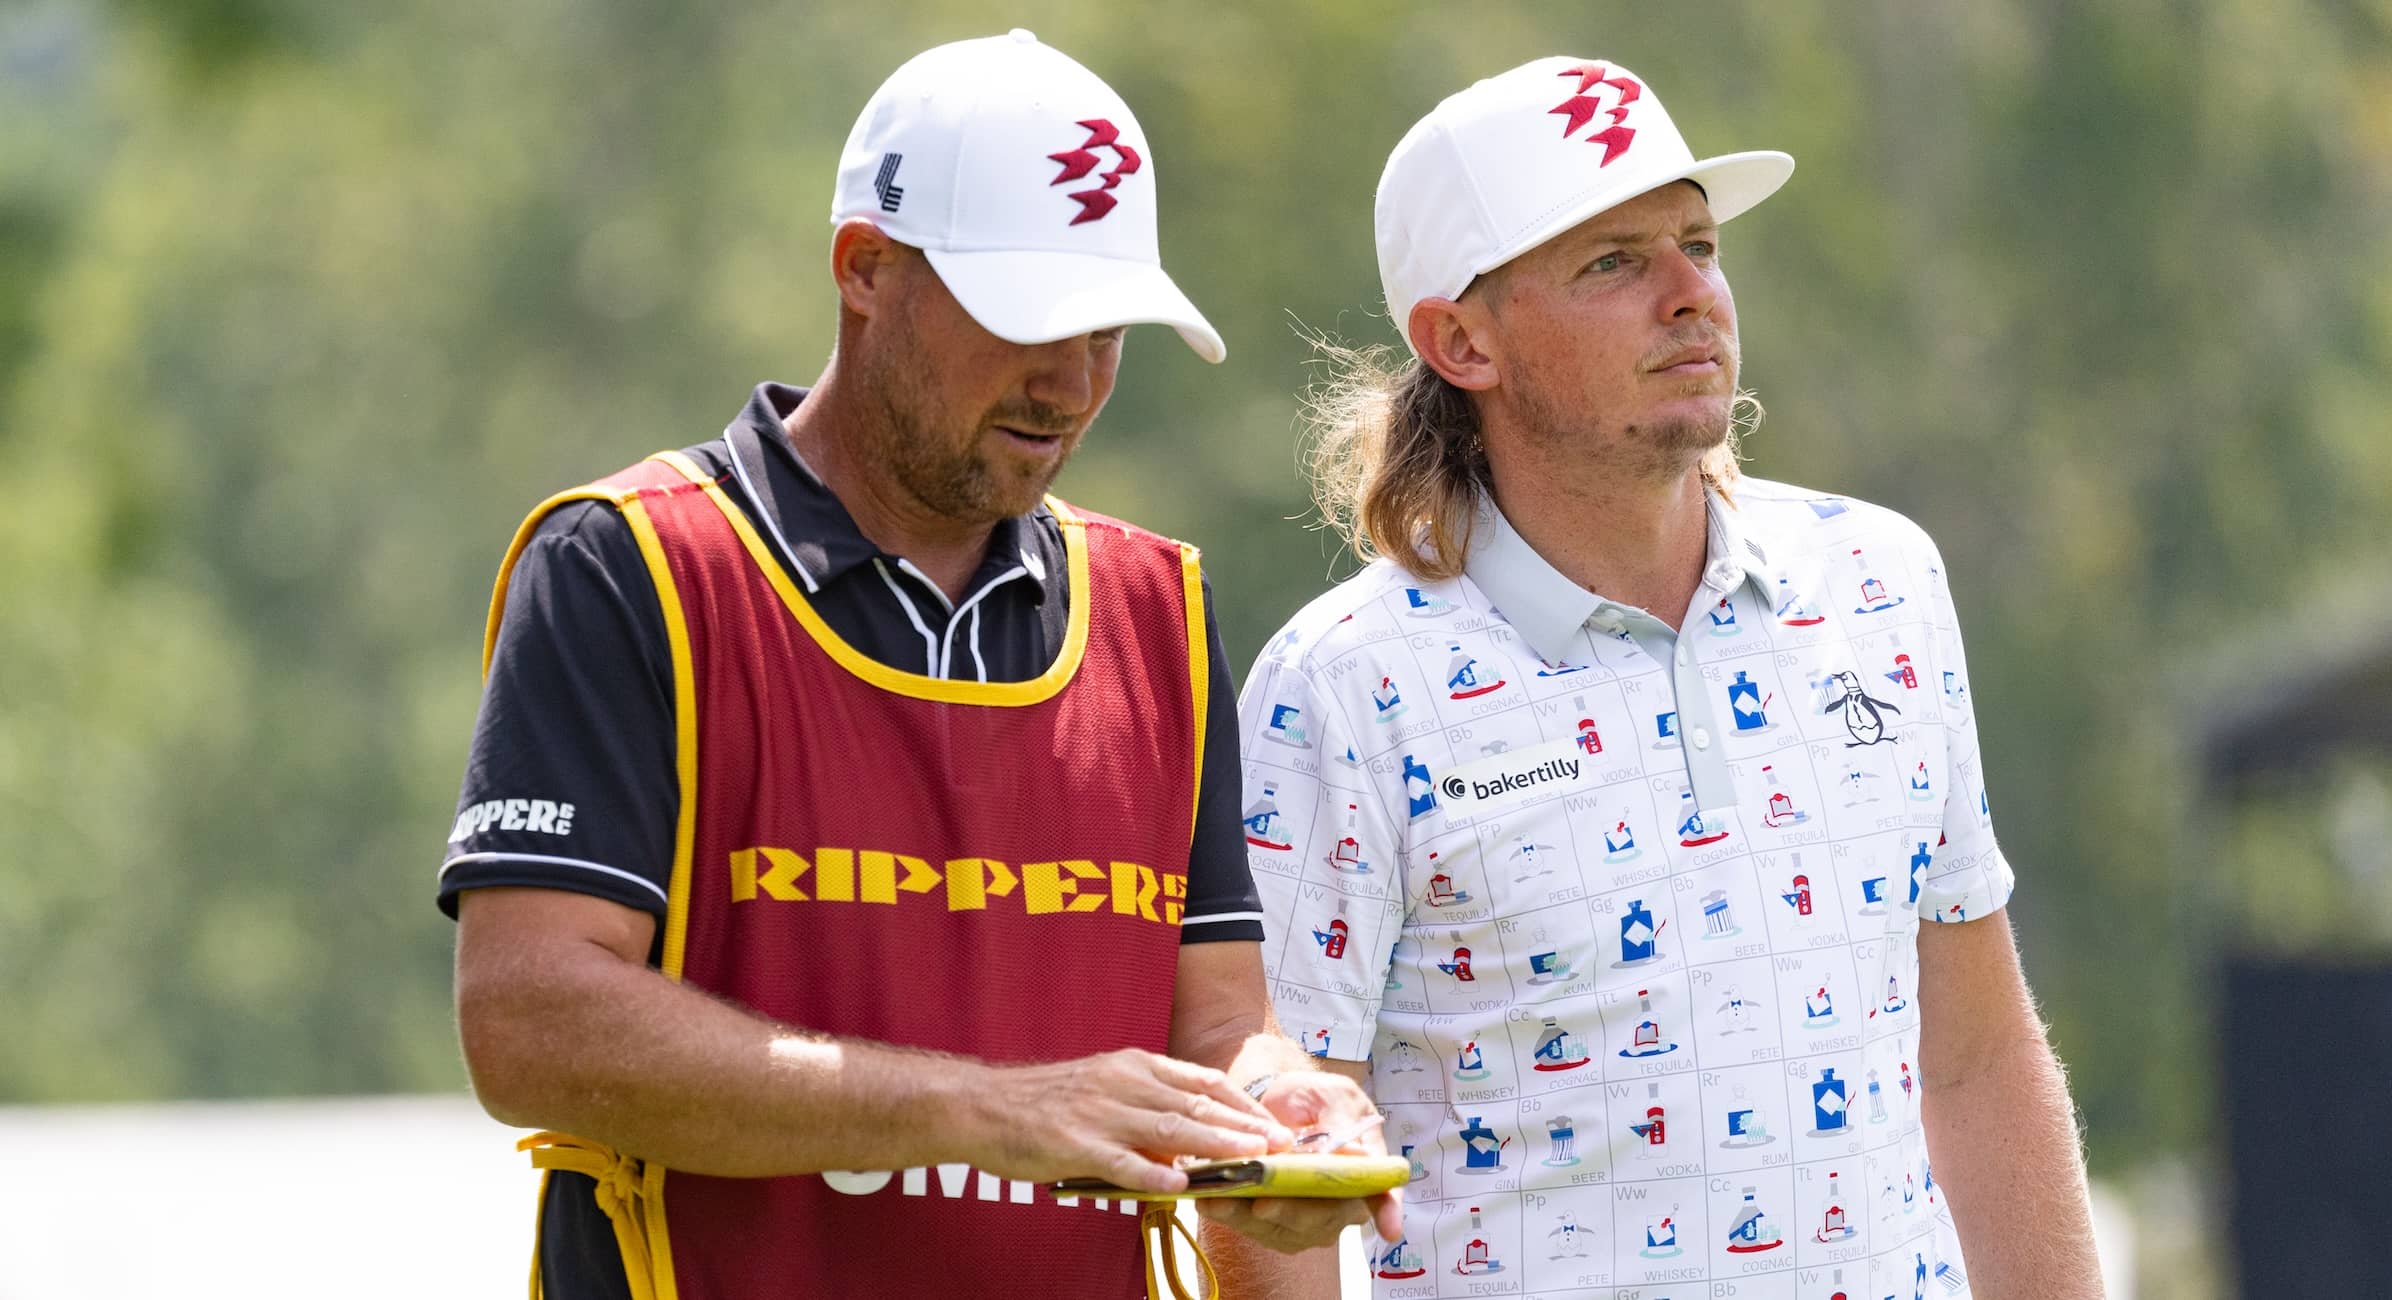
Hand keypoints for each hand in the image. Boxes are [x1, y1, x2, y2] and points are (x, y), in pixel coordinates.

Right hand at [963, 1049, 1294, 1194]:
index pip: (1203, 1081)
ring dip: (1216, 1145)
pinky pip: (1122, 1161)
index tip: (1272, 1122)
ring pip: (1170, 1128)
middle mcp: (1124, 1083)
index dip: (1242, 1102)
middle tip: (1280, 1144)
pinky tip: (1180, 1184)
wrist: (982, 1105)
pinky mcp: (1076, 1144)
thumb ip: (1145, 1104)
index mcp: (1134, 1066)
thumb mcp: (1102, 1085)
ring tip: (1251, 1159)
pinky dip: (1153, 1173)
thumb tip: (1190, 1138)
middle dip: (1244, 1125)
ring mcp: (1101, 1113)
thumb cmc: (1043, 1101)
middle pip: (1197, 1104)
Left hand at [1194, 1069, 1404, 1250]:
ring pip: (1286, 1230)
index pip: (1383, 1194)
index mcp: (1366, 1167)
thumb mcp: (1332, 1096)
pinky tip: (1210, 1200)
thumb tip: (1361, 1157)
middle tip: (1263, 1204)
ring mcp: (1309, 1217)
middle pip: (1325, 1218)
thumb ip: (1342, 1123)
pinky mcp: (1275, 1223)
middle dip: (1293, 1213)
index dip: (1388, 1212)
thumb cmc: (1313, 1096)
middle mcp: (1341, 1200)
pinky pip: (1255, 1228)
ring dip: (1251, 1218)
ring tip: (1221, 1201)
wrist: (1276, 1098)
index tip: (1390, 1230)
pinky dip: (1232, 1215)